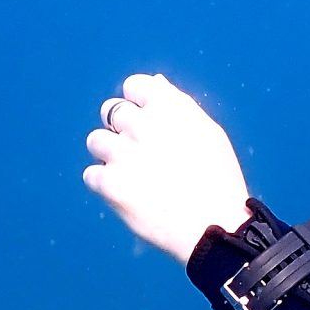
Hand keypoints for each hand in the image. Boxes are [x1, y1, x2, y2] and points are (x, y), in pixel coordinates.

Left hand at [82, 73, 252, 262]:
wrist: (215, 226)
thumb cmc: (218, 179)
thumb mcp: (208, 132)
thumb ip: (178, 104)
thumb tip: (155, 82)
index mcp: (168, 106)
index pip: (133, 86)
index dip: (138, 104)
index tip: (148, 124)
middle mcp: (142, 124)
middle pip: (111, 111)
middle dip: (123, 130)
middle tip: (142, 154)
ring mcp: (123, 154)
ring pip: (95, 140)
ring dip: (109, 154)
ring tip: (133, 174)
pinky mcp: (110, 184)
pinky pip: (91, 174)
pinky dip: (105, 184)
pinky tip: (128, 194)